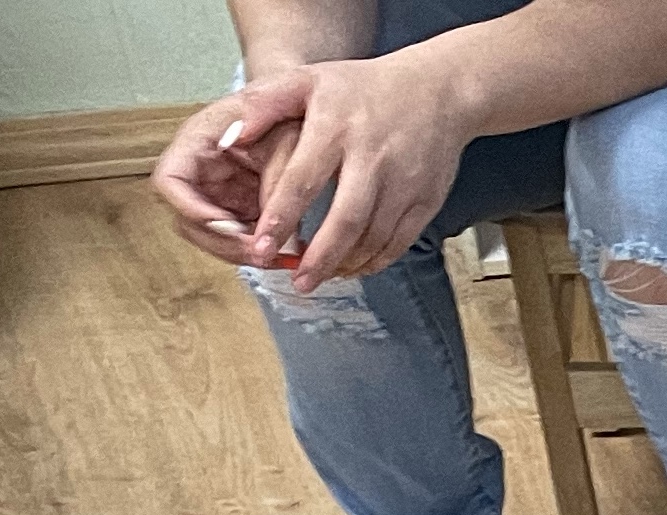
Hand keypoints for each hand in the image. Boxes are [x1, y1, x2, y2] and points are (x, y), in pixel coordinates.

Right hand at [149, 93, 290, 268]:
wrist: (301, 111)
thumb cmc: (291, 115)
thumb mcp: (290, 141)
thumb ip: (280, 178)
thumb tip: (271, 225)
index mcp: (196, 141)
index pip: (169, 180)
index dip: (190, 209)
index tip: (228, 227)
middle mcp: (197, 171)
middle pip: (186, 219)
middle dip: (221, 242)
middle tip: (259, 253)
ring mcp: (214, 193)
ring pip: (208, 237)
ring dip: (238, 253)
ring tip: (274, 259)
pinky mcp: (234, 209)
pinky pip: (233, 240)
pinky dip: (254, 251)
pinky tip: (282, 257)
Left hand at [215, 60, 478, 289]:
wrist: (437, 91)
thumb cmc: (363, 88)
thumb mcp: (308, 80)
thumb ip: (265, 105)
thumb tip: (230, 138)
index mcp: (336, 128)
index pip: (303, 181)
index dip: (282, 218)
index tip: (262, 247)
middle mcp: (372, 158)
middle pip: (345, 220)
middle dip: (321, 258)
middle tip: (299, 282)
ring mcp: (404, 183)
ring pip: (374, 238)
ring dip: (347, 264)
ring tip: (321, 276)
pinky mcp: (426, 200)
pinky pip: (399, 242)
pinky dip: (376, 261)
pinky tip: (355, 267)